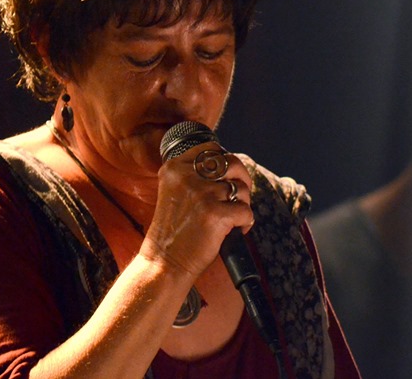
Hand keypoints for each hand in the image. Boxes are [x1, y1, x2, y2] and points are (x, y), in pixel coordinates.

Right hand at [140, 141, 253, 278]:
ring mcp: (201, 194)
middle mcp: (187, 176)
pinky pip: (245, 210)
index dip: (226, 161)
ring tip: (233, 219)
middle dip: (242, 178)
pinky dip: (246, 222)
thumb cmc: (173, 230)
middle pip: (231, 162)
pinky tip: (237, 230)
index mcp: (175, 168)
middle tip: (240, 196)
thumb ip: (195, 175)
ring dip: (243, 203)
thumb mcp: (175, 191)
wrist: (164, 263)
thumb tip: (230, 163)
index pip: (211, 149)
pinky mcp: (215, 213)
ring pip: (240, 188)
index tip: (228, 177)